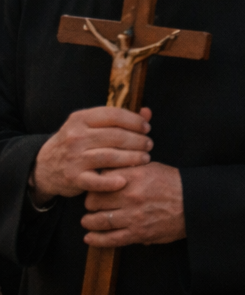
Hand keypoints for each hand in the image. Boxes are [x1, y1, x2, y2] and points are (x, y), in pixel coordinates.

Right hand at [31, 107, 152, 202]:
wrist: (45, 166)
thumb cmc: (76, 142)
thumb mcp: (90, 125)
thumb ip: (118, 119)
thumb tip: (147, 112)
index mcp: (80, 119)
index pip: (114, 115)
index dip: (135, 121)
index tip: (146, 128)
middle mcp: (76, 137)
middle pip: (116, 136)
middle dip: (137, 140)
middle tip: (149, 144)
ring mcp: (74, 157)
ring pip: (110, 156)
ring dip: (132, 158)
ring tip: (145, 158)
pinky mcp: (73, 178)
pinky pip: (97, 181)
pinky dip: (111, 182)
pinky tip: (124, 180)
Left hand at [80, 162, 184, 246]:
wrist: (194, 203)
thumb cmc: (174, 184)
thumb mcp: (152, 168)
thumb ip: (129, 170)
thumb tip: (107, 173)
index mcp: (134, 177)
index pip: (100, 180)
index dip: (94, 185)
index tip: (95, 188)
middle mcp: (130, 196)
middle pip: (94, 201)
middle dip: (90, 204)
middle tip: (92, 206)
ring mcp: (133, 216)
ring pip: (98, 221)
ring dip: (90, 222)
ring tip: (89, 221)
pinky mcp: (138, 233)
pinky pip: (110, 239)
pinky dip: (96, 239)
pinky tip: (90, 237)